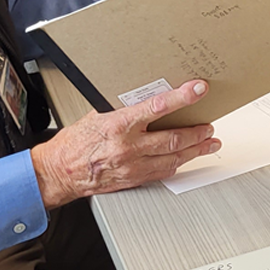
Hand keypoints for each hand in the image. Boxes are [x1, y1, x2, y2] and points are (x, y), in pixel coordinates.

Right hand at [30, 80, 220, 207]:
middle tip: (210, 125)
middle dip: (197, 131)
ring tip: (209, 143)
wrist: (59, 172)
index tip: (198, 89)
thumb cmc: (75, 142)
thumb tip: (147, 94)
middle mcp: (128, 147)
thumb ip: (123, 107)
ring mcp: (132, 166)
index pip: (157, 108)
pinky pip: (163, 171)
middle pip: (173, 138)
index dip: (182, 98)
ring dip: (196, 150)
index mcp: (119, 125)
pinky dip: (179, 163)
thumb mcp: (98, 114)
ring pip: (174, 158)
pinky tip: (188, 158)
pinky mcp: (134, 179)